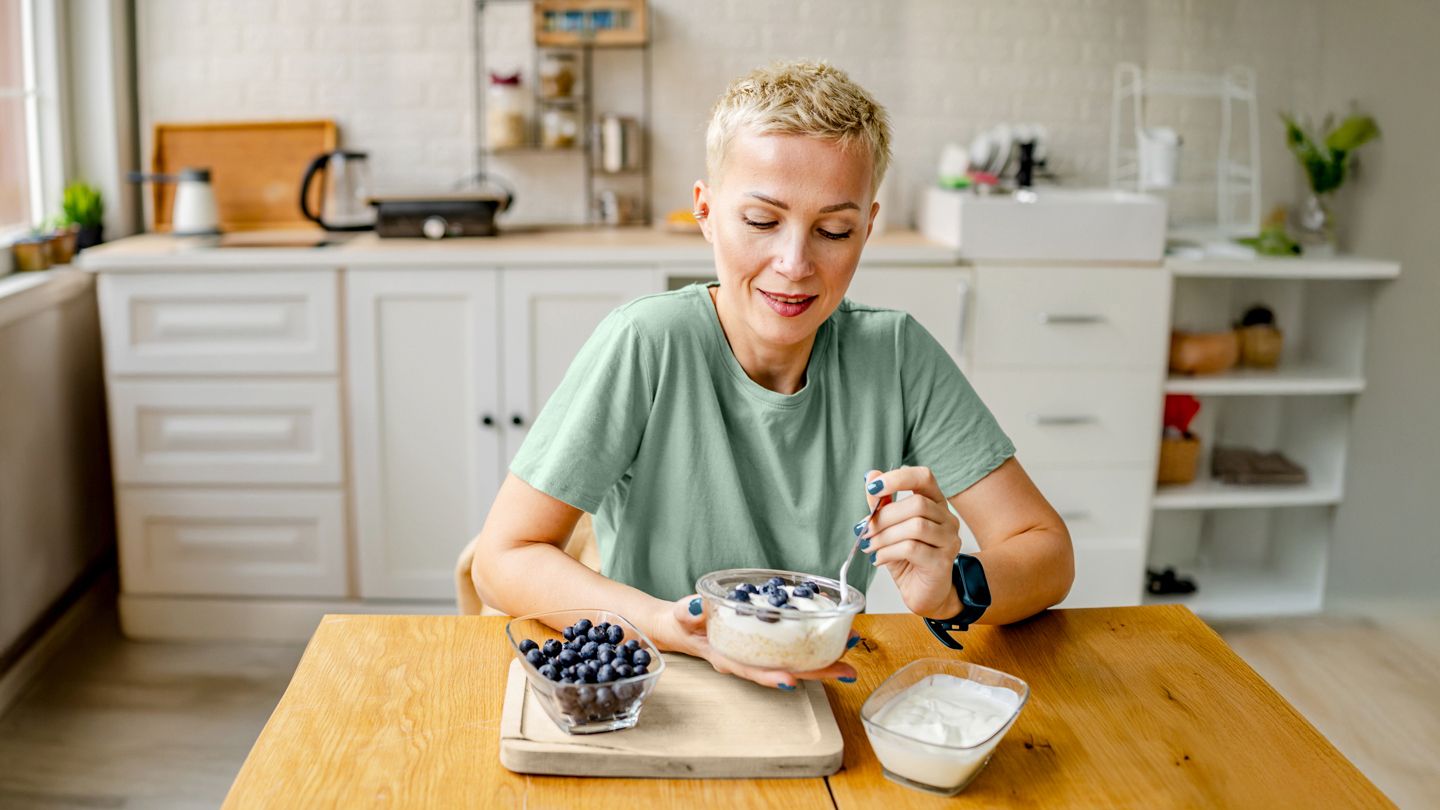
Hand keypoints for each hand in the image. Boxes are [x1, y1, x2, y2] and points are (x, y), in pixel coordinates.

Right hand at [645, 595, 859, 689]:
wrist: (681, 626)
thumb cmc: (682, 622)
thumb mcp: (680, 615)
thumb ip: (687, 612)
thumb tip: (697, 607)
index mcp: (727, 657)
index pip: (752, 669)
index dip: (771, 676)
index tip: (792, 680)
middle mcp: (747, 659)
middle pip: (784, 669)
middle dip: (816, 671)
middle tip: (846, 670)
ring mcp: (758, 652)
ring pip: (793, 659)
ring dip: (822, 658)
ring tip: (849, 652)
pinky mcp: (765, 642)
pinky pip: (791, 646)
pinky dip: (811, 642)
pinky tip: (831, 636)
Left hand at [861, 467, 961, 617]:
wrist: (925, 593)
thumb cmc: (908, 558)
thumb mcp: (890, 528)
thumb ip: (882, 504)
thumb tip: (871, 475)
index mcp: (935, 503)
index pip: (924, 477)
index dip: (898, 478)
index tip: (873, 488)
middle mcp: (948, 519)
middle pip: (917, 504)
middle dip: (884, 517)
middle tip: (864, 530)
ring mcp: (949, 540)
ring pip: (915, 527)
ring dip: (884, 536)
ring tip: (870, 546)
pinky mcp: (943, 562)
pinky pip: (912, 549)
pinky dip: (888, 552)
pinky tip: (879, 559)